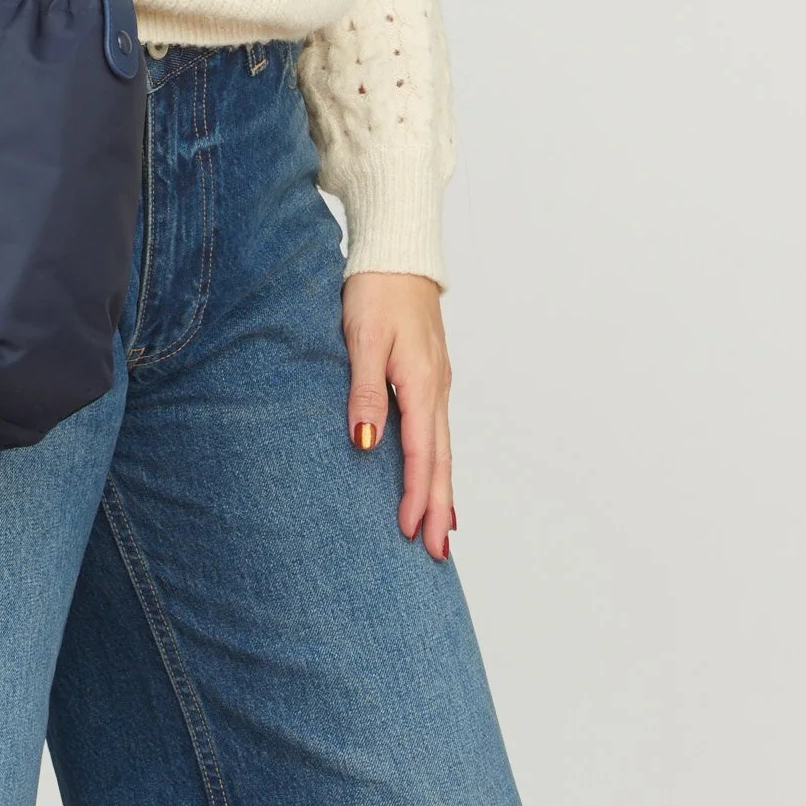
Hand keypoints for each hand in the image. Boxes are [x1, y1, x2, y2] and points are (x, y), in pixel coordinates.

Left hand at [342, 271, 454, 558]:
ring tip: (442, 529)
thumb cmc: (375, 291)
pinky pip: (438, 430)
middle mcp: (436, 388)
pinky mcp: (430, 376)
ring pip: (443, 447)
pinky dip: (439, 461)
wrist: (398, 253)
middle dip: (440, 507)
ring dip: (442, 489)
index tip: (414, 532)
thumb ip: (365, 391)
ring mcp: (437, 382)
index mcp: (421, 383)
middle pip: (442, 459)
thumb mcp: (362, 339)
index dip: (419, 495)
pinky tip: (435, 475)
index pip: (422, 453)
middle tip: (438, 552)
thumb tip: (366, 443)